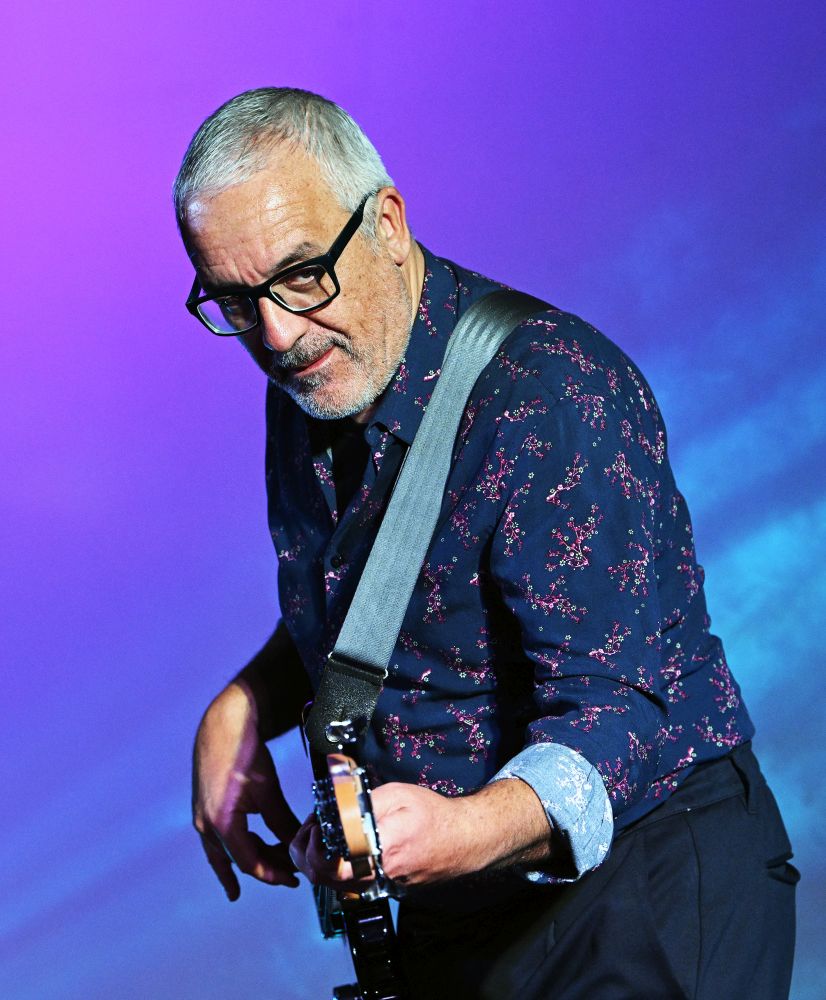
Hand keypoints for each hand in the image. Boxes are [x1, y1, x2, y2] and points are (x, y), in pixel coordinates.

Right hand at [192, 681, 301, 899]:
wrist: (222, 724)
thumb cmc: (243, 753)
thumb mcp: (267, 790)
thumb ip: (281, 820)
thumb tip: (298, 842)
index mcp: (221, 823)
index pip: (249, 863)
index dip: (273, 874)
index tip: (293, 879)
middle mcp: (205, 825)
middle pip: (237, 860)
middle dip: (265, 867)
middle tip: (289, 874)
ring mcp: (201, 817)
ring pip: (224, 853)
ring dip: (248, 862)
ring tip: (267, 874)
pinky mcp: (203, 807)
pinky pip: (216, 839)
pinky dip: (231, 851)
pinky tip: (237, 860)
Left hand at [289, 778, 552, 889]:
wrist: (464, 839)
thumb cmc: (434, 815)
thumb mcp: (399, 794)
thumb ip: (365, 801)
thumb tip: (337, 807)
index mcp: (382, 849)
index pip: (334, 864)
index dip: (316, 847)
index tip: (316, 826)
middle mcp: (381, 874)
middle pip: (329, 880)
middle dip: (310, 856)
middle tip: (310, 832)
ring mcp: (384, 885)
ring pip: (338, 885)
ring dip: (321, 864)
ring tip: (321, 838)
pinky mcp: (388, 888)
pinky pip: (355, 886)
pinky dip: (340, 871)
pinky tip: (339, 851)